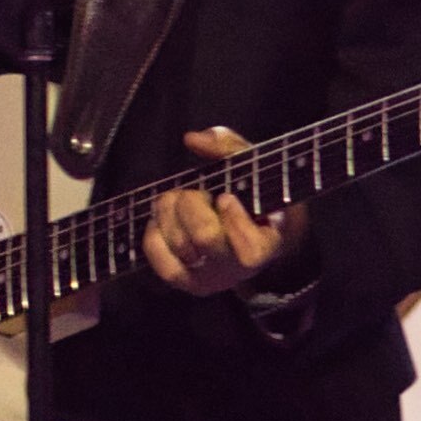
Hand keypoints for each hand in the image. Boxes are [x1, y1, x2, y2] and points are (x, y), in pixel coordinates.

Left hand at [141, 124, 307, 295]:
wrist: (256, 237)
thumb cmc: (256, 198)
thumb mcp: (256, 170)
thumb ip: (230, 148)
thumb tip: (193, 139)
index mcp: (266, 246)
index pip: (248, 246)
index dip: (232, 216)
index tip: (226, 196)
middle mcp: (239, 269)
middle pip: (204, 237)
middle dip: (192, 203)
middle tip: (195, 192)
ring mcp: (210, 278)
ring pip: (177, 243)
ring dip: (168, 211)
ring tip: (177, 200)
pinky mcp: (184, 280)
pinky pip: (156, 254)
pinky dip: (153, 230)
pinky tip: (165, 220)